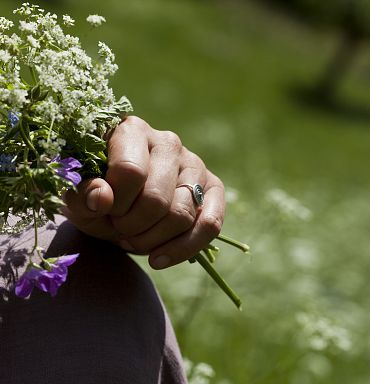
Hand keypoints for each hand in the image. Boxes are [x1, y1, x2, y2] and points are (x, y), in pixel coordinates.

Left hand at [62, 116, 224, 268]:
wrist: (120, 206)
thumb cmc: (100, 198)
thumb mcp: (80, 198)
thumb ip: (82, 195)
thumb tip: (102, 198)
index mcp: (132, 130)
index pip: (130, 171)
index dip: (114, 203)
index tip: (104, 212)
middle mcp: (168, 142)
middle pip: (156, 198)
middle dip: (132, 226)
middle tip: (119, 229)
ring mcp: (194, 164)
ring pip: (182, 214)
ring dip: (152, 241)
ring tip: (134, 240)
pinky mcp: (212, 188)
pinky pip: (210, 224)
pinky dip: (183, 248)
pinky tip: (158, 259)